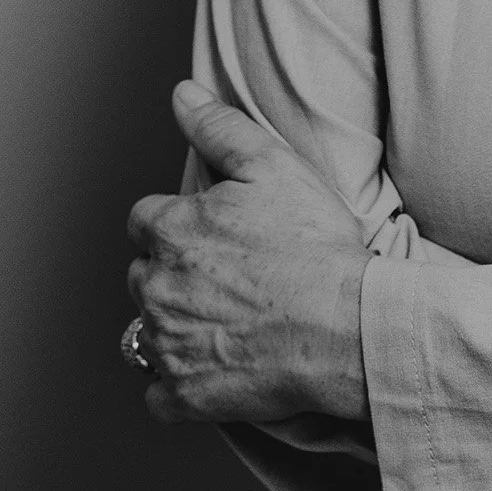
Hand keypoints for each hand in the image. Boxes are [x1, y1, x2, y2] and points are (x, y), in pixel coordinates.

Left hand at [125, 84, 371, 427]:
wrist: (347, 327)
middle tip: (226, 280)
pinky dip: (179, 386)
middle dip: (173, 275)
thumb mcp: (274, 167)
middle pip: (144, 276)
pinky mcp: (185, 393)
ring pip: (146, 333)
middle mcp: (156, 287)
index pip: (145, 220)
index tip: (214, 235)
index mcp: (170, 230)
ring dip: (173, 328)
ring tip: (223, 323)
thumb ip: (219, 128)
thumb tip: (182, 95)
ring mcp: (167, 345)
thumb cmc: (315, 247)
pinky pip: (159, 395)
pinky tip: (214, 369)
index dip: (178, 224)